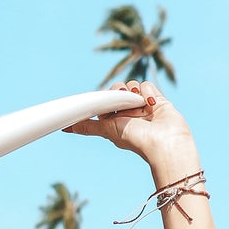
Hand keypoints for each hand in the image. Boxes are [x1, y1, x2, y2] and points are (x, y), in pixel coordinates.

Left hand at [63, 83, 197, 175]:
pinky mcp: (157, 101)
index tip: (104, 99)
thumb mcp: (107, 130)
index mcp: (115, 120)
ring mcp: (143, 107)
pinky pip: (147, 86)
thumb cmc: (136, 139)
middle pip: (118, 90)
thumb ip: (87, 126)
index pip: (105, 101)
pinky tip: (150, 104)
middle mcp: (129, 113)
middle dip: (118, 91)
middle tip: (122, 98)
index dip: (104, 97)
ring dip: (133, 91)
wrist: (164, 142)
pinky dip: (147, 92)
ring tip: (138, 103)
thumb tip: (64, 127)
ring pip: (132, 85)